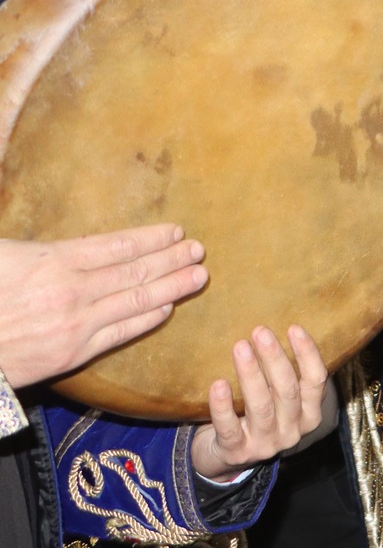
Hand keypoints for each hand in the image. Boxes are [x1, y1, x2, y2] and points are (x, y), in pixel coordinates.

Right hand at [0, 226, 207, 386]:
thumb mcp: (3, 253)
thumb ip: (37, 242)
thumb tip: (35, 194)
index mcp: (54, 261)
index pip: (118, 246)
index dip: (152, 239)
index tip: (176, 232)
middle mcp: (72, 291)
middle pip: (135, 271)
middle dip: (171, 260)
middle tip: (199, 251)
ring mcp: (76, 323)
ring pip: (136, 301)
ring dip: (172, 287)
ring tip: (198, 276)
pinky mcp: (74, 353)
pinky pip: (121, 333)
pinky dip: (148, 319)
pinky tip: (167, 309)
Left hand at [191, 326, 332, 478]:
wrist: (223, 457)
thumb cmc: (251, 416)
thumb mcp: (275, 400)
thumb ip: (280, 376)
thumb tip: (270, 330)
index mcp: (308, 414)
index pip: (316, 381)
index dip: (308, 354)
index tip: (294, 327)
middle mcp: (292, 431)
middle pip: (288, 391)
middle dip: (274, 358)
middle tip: (260, 331)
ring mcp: (266, 444)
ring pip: (261, 406)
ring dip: (251, 374)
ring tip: (240, 347)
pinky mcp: (237, 452)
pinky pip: (229, 428)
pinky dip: (223, 406)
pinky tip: (218, 384)